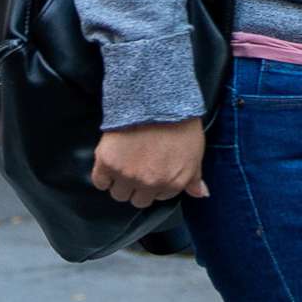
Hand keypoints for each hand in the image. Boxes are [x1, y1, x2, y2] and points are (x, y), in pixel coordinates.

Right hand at [91, 119, 209, 207]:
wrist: (156, 101)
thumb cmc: (179, 123)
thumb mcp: (195, 151)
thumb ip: (194, 177)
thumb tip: (200, 195)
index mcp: (172, 183)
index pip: (158, 197)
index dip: (155, 185)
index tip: (153, 171)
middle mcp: (149, 184)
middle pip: (137, 200)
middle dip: (138, 187)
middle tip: (138, 168)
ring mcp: (127, 176)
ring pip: (119, 194)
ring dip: (121, 183)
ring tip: (124, 164)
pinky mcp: (107, 164)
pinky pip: (100, 182)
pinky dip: (103, 177)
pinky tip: (110, 164)